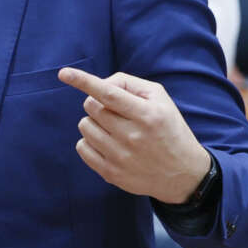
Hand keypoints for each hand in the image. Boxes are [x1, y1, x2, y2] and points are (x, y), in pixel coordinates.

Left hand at [58, 67, 211, 203]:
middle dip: (98, 104)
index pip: (108, 93)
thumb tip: (99, 84)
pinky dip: (89, 141)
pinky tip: (107, 143)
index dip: (83, 81)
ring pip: (85, 126)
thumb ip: (128, 83)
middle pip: (92, 107)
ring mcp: (121, 157)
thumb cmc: (168, 128)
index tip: (63, 73)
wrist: (184, 174)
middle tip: (115, 112)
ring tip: (113, 129)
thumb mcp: (159, 99)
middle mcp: (133, 136)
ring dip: (93, 122)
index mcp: (147, 115)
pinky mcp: (112, 174)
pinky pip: (82, 147)